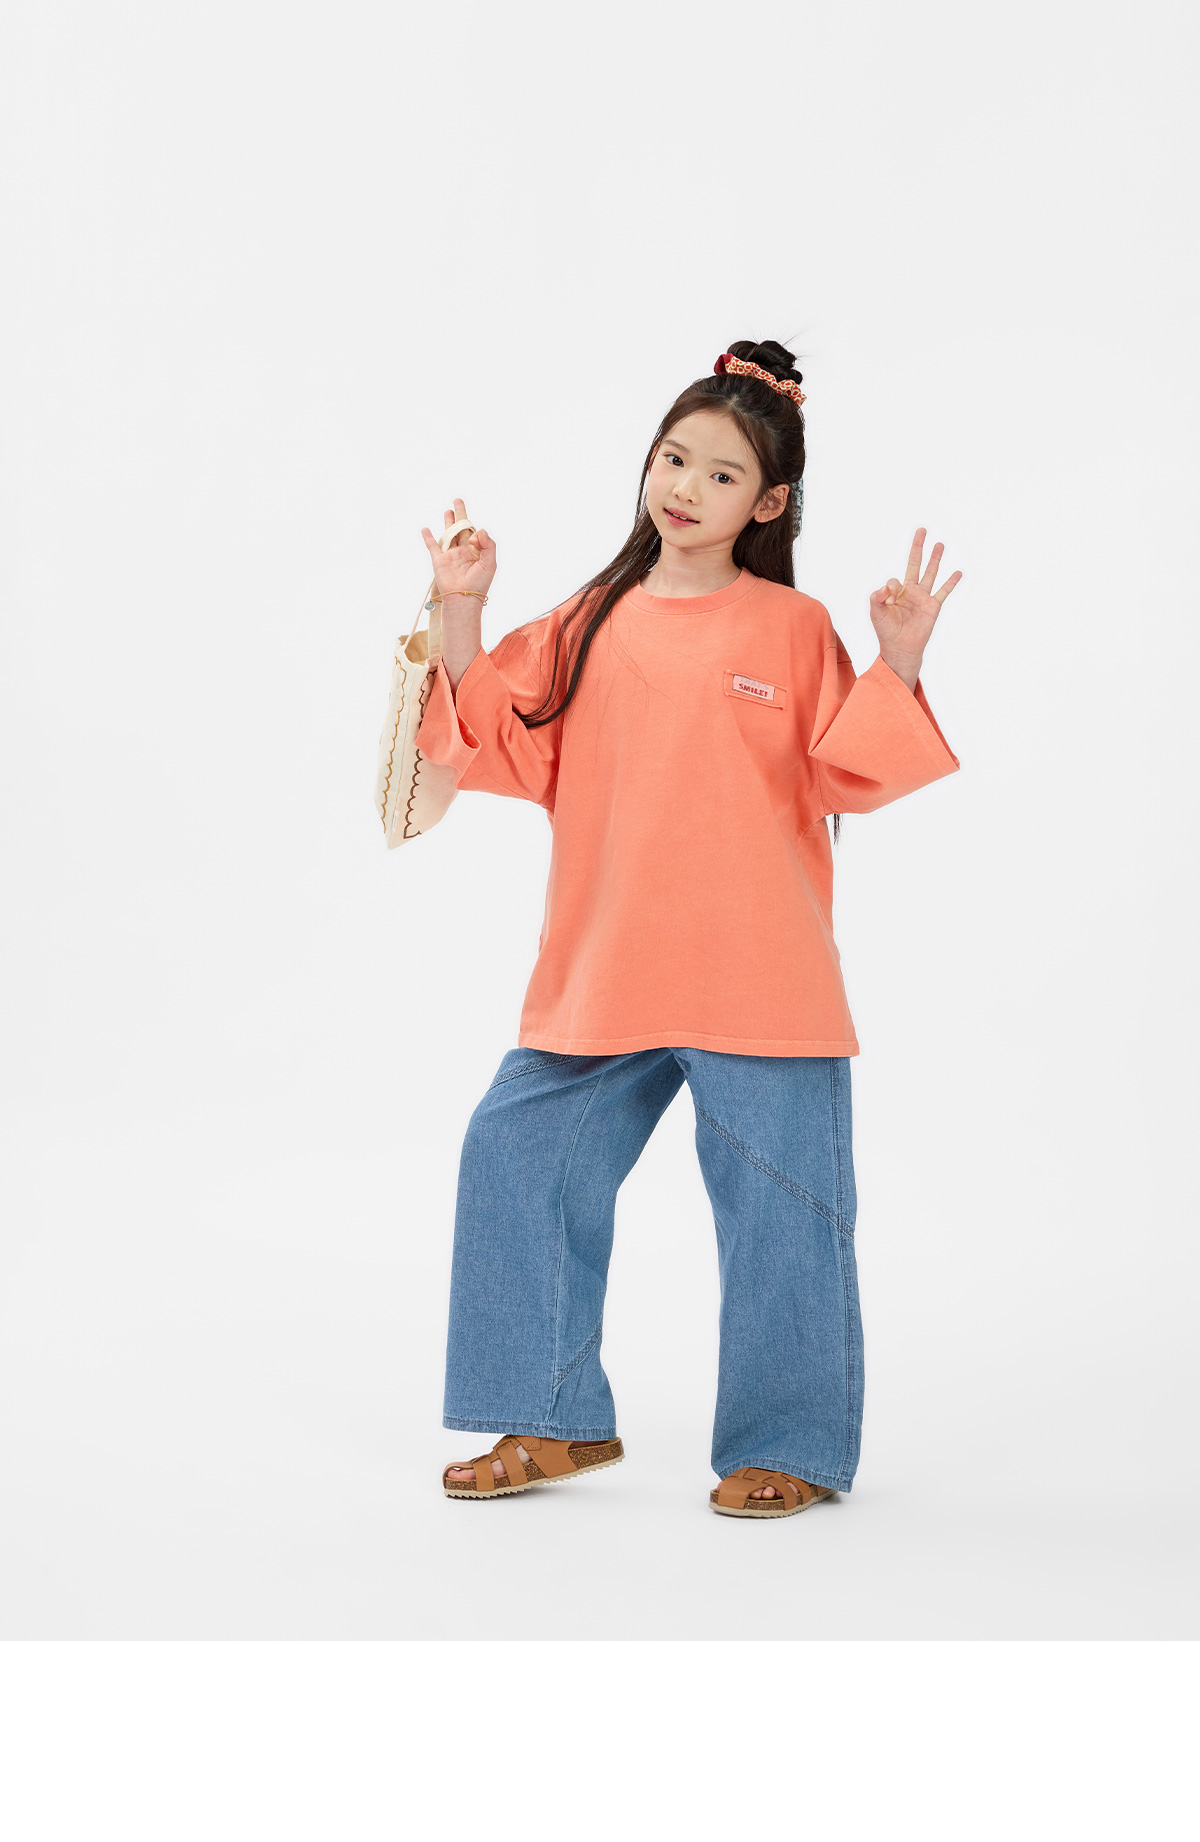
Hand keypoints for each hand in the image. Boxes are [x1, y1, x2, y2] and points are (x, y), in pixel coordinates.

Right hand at [419, 497, 496, 602]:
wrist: (463, 598)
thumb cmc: (479, 583)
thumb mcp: (490, 562)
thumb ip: (488, 544)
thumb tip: (476, 530)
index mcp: (477, 552)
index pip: (476, 533)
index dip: (475, 531)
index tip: (473, 538)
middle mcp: (463, 551)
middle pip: (461, 528)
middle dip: (460, 514)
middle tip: (458, 500)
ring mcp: (450, 555)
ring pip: (449, 534)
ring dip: (448, 522)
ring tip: (448, 510)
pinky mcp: (439, 560)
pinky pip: (432, 546)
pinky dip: (428, 537)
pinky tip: (425, 529)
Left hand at [869, 528, 961, 690]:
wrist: (899, 648)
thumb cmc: (886, 631)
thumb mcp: (875, 612)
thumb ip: (876, 596)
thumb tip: (887, 585)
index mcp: (896, 592)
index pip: (894, 580)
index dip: (890, 588)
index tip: (888, 600)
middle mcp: (911, 591)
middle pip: (915, 564)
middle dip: (918, 547)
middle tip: (922, 530)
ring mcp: (923, 598)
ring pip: (930, 573)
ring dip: (935, 558)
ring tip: (940, 543)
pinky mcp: (933, 606)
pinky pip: (943, 591)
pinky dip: (951, 582)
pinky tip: (958, 571)